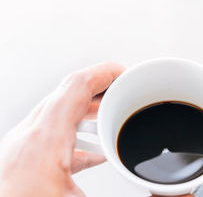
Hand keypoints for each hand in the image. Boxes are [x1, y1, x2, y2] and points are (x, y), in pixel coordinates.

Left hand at [0, 62, 124, 196]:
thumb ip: (125, 192)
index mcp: (45, 141)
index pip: (77, 86)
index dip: (105, 73)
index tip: (124, 72)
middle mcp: (29, 138)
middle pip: (68, 94)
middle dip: (101, 89)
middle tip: (124, 91)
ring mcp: (22, 149)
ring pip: (59, 113)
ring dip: (88, 110)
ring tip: (111, 115)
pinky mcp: (21, 163)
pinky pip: (53, 135)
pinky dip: (77, 134)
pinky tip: (92, 152)